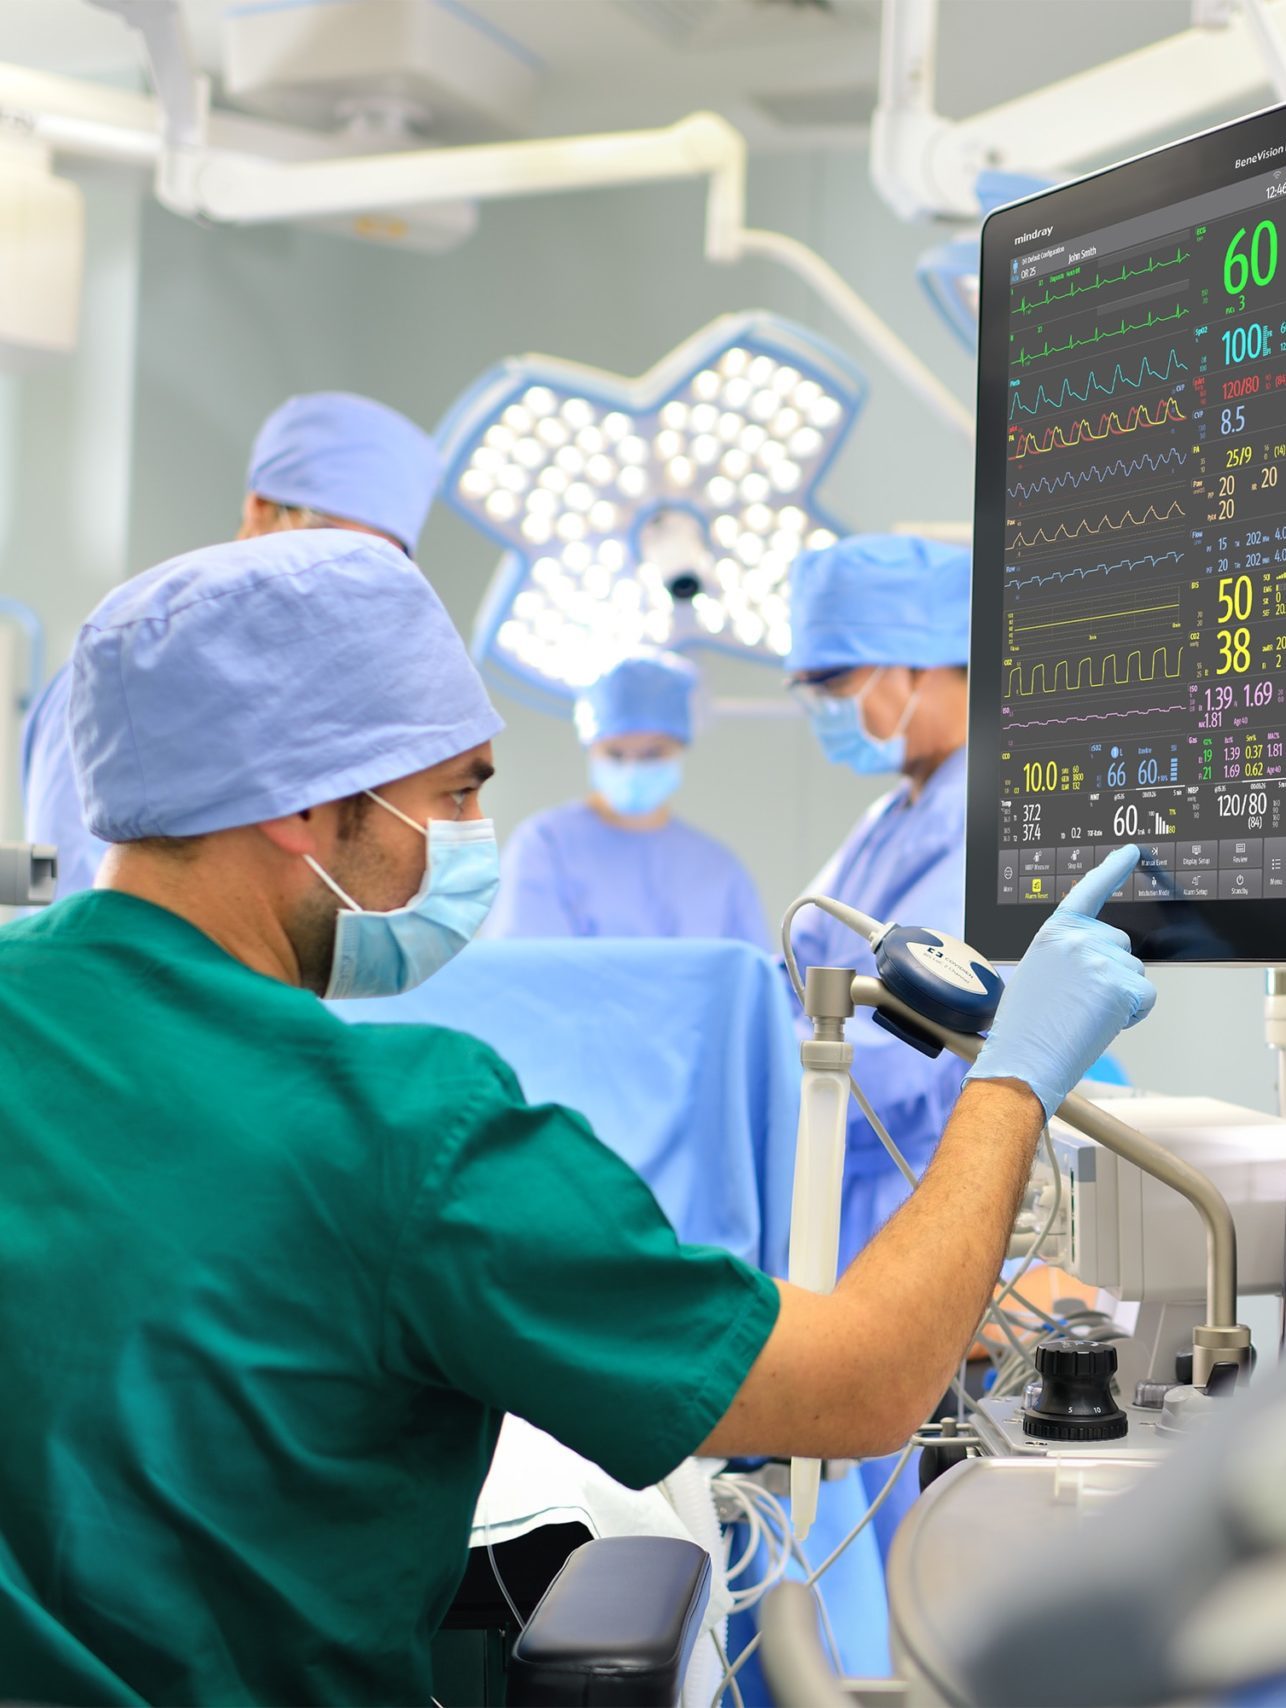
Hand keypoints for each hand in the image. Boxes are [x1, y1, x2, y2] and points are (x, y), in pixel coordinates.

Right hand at [965, 845, 1155, 1121]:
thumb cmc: (1024, 1025)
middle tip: (1082, 1001)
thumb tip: (1098, 960)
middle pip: (1121, 945)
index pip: (1088, 891)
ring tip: (1084, 1015)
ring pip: (1134, 973)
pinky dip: (1132, 1013)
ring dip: (1120, 995)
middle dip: (1112, 971)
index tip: (1130, 852)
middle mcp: (1078, 938)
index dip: (1112, 869)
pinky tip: (1102, 1022)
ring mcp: (1100, 959)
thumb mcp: (1038, 972)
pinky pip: (1145, 996)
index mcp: (1054, 932)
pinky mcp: (1119, 985)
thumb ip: (1067, 954)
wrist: (1022, 1056)